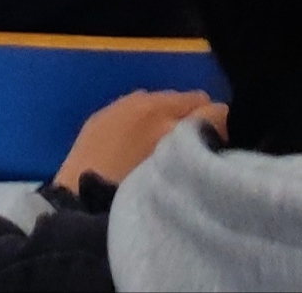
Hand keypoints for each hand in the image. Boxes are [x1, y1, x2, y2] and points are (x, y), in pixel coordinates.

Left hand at [52, 90, 227, 194]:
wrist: (80, 202)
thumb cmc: (132, 196)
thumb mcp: (174, 178)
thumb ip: (199, 152)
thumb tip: (216, 136)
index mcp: (175, 126)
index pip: (216, 112)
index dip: (222, 129)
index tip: (218, 146)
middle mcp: (154, 106)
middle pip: (193, 98)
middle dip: (196, 118)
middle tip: (191, 146)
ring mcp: (127, 105)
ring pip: (165, 99)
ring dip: (169, 115)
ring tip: (163, 142)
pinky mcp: (105, 111)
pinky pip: (137, 104)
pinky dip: (144, 116)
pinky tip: (137, 138)